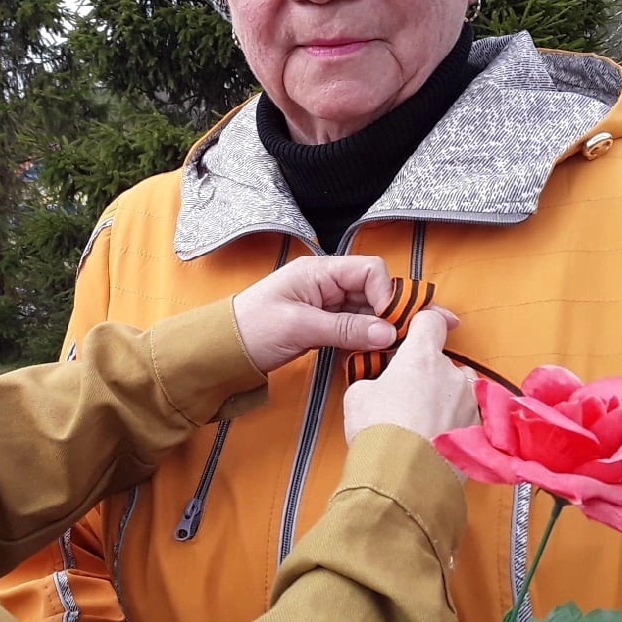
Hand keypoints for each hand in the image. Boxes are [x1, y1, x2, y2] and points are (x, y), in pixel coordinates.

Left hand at [232, 255, 401, 373]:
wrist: (223, 349)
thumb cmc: (251, 329)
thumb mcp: (300, 327)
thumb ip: (345, 328)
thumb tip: (387, 332)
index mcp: (318, 271)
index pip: (369, 269)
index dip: (386, 293)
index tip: (390, 321)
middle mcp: (326, 282)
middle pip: (372, 290)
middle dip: (387, 313)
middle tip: (398, 339)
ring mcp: (325, 303)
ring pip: (366, 310)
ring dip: (377, 329)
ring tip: (385, 350)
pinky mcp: (322, 323)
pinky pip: (354, 326)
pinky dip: (363, 338)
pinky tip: (369, 352)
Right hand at [344, 308, 477, 443]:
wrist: (402, 479)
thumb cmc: (380, 434)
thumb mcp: (358, 395)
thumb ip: (374, 378)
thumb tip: (378, 383)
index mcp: (422, 357)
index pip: (431, 321)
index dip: (420, 326)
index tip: (412, 334)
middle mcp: (452, 374)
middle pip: (442, 360)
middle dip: (426, 373)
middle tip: (404, 394)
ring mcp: (470, 402)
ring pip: (457, 389)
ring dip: (443, 398)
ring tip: (420, 422)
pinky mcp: (479, 429)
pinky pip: (466, 415)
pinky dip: (453, 423)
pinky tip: (433, 438)